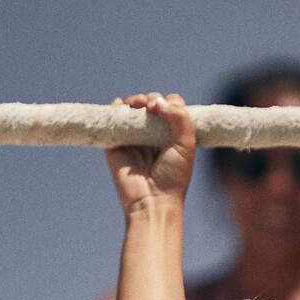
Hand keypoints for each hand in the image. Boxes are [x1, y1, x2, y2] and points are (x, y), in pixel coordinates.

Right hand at [105, 92, 196, 216]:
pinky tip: (120, 105)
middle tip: (150, 107)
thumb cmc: (173, 176)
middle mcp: (153, 134)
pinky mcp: (116, 144)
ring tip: (137, 104)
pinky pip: (113, 120)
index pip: (171, 106)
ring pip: (132, 108)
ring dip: (134, 100)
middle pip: (151, 104)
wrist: (152, 200)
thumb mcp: (186, 144)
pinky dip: (115, 108)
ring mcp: (134, 138)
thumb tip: (156, 101)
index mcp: (172, 134)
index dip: (169, 102)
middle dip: (151, 99)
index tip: (167, 109)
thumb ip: (179, 117)